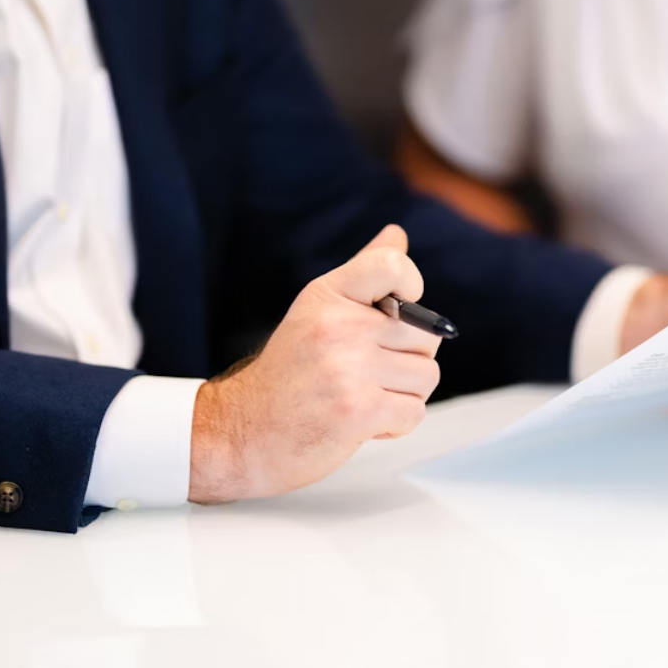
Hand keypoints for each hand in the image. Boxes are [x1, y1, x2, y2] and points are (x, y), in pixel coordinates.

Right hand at [190, 225, 441, 502]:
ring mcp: (347, 368)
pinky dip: (396, 424)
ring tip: (363, 397)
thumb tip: (397, 234)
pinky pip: (414, 411)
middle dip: (409, 360)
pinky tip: (363, 422)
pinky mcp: (357, 410)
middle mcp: (338, 325)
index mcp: (328, 295)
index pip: (392, 265)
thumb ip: (364, 275)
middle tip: (368, 374)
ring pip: (426, 376)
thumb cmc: (289, 375)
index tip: (399, 309)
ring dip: (403, 396)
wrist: (242, 432)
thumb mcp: (318, 311)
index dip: (412, 287)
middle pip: (425, 335)